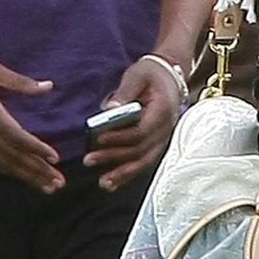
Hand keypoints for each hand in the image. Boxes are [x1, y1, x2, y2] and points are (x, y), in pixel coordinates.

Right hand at [0, 54, 63, 191]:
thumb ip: (21, 83)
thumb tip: (49, 86)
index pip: (16, 135)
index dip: (36, 148)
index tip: (55, 158)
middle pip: (12, 155)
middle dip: (37, 171)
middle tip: (58, 183)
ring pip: (2, 163)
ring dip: (26, 176)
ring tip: (46, 187)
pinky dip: (7, 171)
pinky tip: (22, 177)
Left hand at [84, 55, 182, 189]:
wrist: (168, 78)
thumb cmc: (151, 75)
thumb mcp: (138, 75)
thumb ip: (125, 92)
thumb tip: (109, 109)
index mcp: (163, 111)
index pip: (141, 131)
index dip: (119, 137)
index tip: (98, 138)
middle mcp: (166, 129)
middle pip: (141, 150)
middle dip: (114, 157)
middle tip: (89, 160)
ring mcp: (163, 139)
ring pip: (144, 161)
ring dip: (123, 173)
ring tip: (103, 182)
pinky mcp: (156, 144)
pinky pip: (144, 162)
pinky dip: (129, 174)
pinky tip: (114, 183)